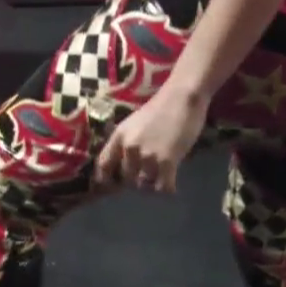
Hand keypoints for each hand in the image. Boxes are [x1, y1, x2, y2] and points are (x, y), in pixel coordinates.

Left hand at [93, 90, 207, 194]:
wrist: (182, 98)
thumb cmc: (160, 108)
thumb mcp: (133, 124)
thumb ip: (126, 142)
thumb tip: (123, 165)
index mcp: (118, 136)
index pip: (103, 165)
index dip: (107, 179)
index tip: (115, 185)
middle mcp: (129, 148)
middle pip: (126, 179)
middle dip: (136, 181)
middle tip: (148, 177)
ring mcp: (147, 155)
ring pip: (144, 185)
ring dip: (152, 185)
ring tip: (161, 178)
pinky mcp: (167, 161)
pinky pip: (162, 187)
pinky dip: (167, 188)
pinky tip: (172, 184)